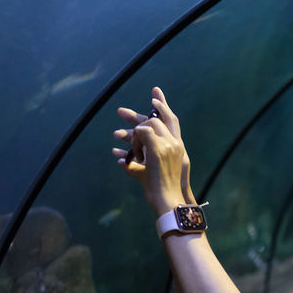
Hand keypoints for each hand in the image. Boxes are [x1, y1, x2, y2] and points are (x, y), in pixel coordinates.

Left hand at [113, 87, 195, 211]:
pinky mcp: (158, 149)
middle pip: (157, 119)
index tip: (155, 92)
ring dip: (130, 135)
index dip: (163, 105)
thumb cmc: (160, 191)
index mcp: (177, 146)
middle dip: (137, 115)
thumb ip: (137, 164)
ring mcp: (168, 145)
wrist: (168, 200)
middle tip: (119, 111)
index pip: (172, 119)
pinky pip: (141, 135)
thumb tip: (120, 160)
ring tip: (114, 135)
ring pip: (147, 126)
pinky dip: (132, 143)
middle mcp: (175, 143)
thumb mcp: (148, 174)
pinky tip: (122, 154)